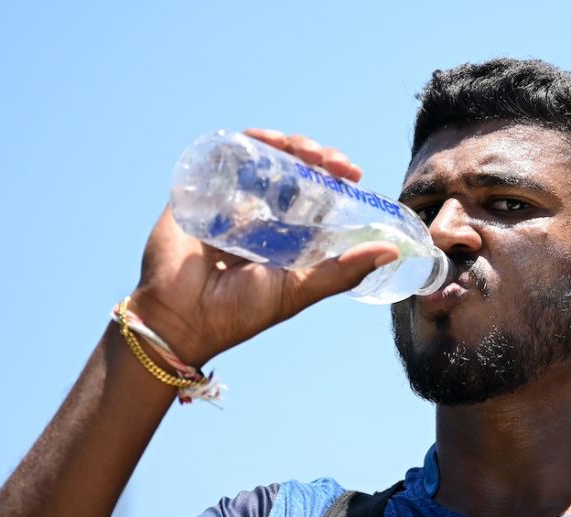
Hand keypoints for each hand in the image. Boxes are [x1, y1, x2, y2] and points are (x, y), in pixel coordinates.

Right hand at [127, 129, 400, 365]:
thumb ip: (341, 273)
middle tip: (333, 161)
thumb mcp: (299, 291)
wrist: (180, 320)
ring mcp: (228, 202)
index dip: (334, 178)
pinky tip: (263, 142)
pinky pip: (222, 157)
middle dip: (314, 155)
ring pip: (260, 157)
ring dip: (285, 145)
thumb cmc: (238, 313)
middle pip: (290, 169)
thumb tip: (391, 252)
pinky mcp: (198, 193)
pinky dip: (244, 143)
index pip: (314, 194)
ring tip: (304, 150)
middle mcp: (258, 216)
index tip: (352, 172)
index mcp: (283, 237)